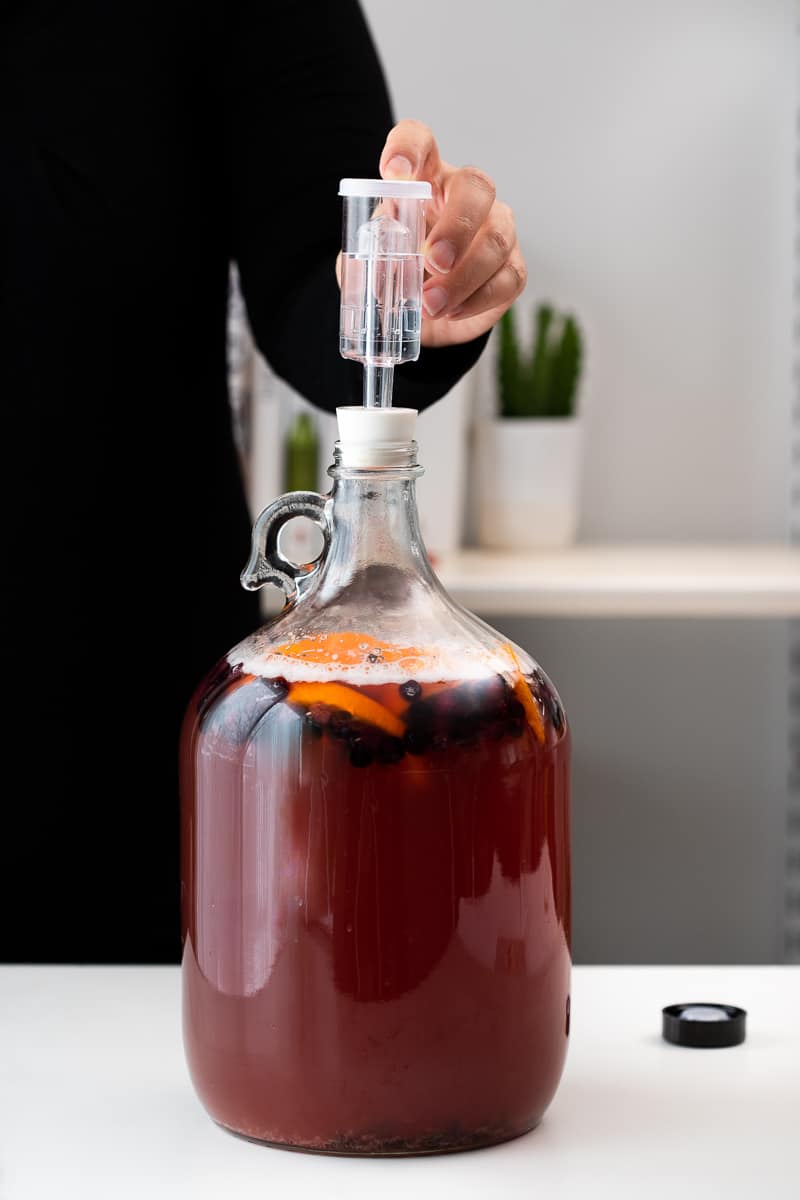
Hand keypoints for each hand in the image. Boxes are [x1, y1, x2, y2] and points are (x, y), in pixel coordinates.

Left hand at [380, 120, 526, 348]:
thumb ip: (373, 255)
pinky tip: (451, 312)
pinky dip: (477, 299)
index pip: (420, 142)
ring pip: (497, 238)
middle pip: (476, 187)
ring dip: (465, 275)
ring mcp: (495, 230)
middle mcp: (464, 197)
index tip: (392, 172)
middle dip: (456, 225)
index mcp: (425, 180)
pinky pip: (508, 278)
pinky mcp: (510, 269)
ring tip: (432, 304)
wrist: (420, 318)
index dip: (408, 148)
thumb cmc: (397, 274)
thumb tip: (378, 262)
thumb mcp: (373, 261)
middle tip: (433, 260)